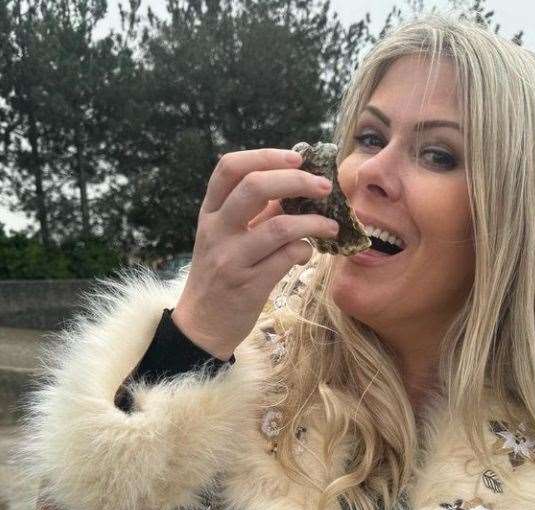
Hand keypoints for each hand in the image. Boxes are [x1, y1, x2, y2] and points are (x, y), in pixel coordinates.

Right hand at [171, 148, 338, 359]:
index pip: (230, 168)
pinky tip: (307, 253)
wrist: (202, 325)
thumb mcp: (227, 238)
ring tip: (330, 226)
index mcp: (209, 212)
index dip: (266, 156)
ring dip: (313, 221)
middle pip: (255, 187)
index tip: (297, 157)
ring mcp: (231, 258)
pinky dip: (305, 250)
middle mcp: (216, 231)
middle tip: (324, 187)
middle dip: (297, 181)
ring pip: (278, 226)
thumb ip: (256, 213)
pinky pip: (287, 257)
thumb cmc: (220, 275)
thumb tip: (297, 187)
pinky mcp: (249, 285)